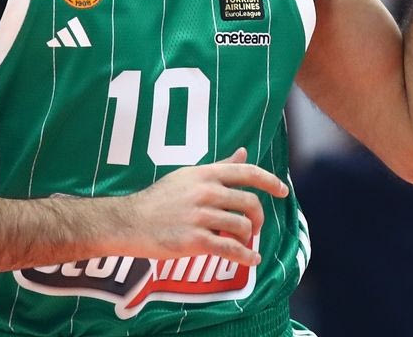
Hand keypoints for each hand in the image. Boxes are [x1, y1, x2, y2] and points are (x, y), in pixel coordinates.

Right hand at [117, 148, 287, 266]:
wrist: (130, 222)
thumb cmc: (159, 199)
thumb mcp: (188, 176)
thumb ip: (219, 167)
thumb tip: (242, 152)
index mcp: (205, 174)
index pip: (246, 172)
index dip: (270, 181)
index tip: (283, 191)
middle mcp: (205, 192)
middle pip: (250, 202)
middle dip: (258, 217)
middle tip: (254, 226)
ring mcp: (200, 216)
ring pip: (242, 226)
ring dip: (248, 237)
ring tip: (243, 242)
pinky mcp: (195, 240)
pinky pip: (231, 249)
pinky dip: (246, 256)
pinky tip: (252, 259)